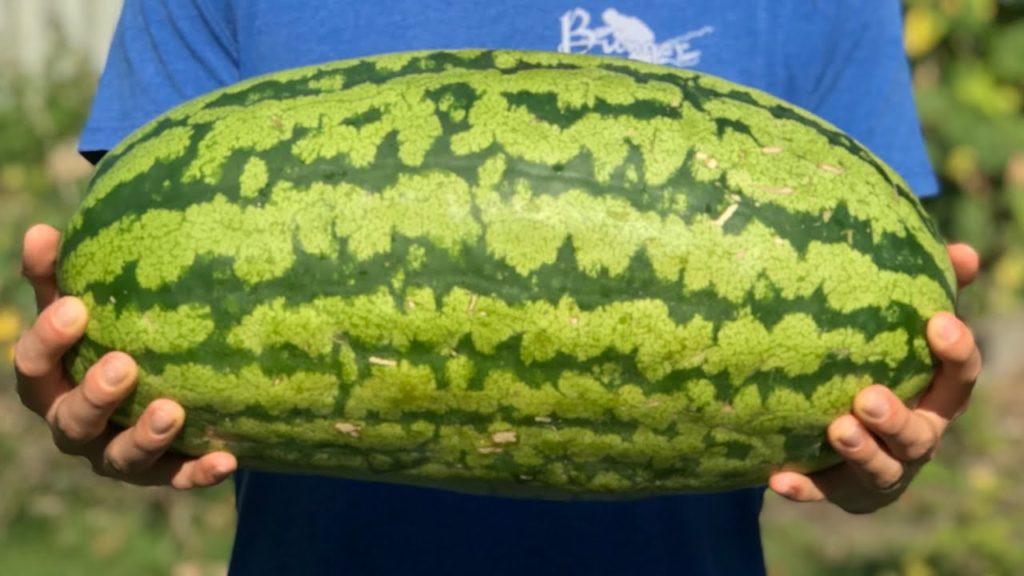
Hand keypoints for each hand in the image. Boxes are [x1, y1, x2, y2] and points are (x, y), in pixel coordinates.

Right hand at [13, 224, 236, 488]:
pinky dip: (199, 471)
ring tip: (173, 410)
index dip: (49, 340)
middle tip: (124, 365)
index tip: (77, 307)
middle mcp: (74, 425)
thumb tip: (43, 231)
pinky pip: (177, 477)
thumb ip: (61, 274)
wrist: (153, 383)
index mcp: (49, 382)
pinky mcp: (158, 473)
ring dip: (145, 437)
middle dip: (95, 396)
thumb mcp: (83, 303)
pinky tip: (229, 457)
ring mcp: (113, 455)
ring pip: (121, 458)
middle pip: (71, 420)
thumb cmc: (106, 333)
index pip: (33, 366)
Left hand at [769, 243, 981, 512]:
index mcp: (936, 399)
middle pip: (919, 434)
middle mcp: (917, 438)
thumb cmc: (885, 371)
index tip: (937, 321)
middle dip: (898, 418)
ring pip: (881, 468)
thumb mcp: (905, 337)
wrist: (851, 445)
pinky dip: (803, 487)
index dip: (956, 352)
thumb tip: (964, 251)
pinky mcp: (843, 490)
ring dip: (860, 450)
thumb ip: (927, 292)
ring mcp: (883, 469)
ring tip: (838, 429)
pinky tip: (775, 478)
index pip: (960, 379)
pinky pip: (823, 491)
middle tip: (869, 396)